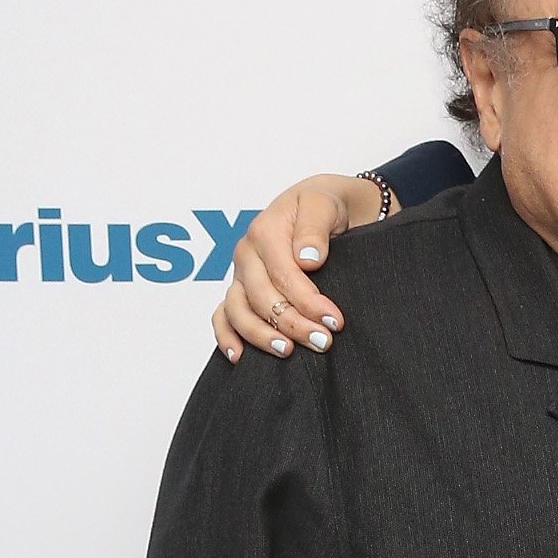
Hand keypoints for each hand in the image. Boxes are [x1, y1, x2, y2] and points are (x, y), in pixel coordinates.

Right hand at [212, 174, 396, 361]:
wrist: (321, 201)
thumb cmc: (324, 203)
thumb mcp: (324, 204)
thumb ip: (314, 229)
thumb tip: (307, 260)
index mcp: (264, 231)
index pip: (284, 275)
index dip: (308, 301)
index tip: (334, 321)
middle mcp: (246, 253)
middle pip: (262, 298)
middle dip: (293, 323)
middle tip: (323, 341)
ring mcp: (240, 273)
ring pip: (239, 310)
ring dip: (262, 335)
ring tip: (288, 351)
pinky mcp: (240, 288)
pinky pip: (223, 314)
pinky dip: (226, 336)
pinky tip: (239, 356)